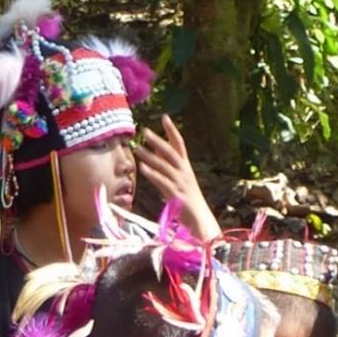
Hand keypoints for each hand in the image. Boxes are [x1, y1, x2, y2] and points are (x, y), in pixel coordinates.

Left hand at [134, 115, 220, 240]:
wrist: (200, 219)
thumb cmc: (188, 201)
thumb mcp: (179, 182)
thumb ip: (167, 170)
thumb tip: (154, 157)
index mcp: (186, 168)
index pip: (180, 144)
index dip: (172, 130)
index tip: (164, 117)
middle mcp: (184, 172)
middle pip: (171, 152)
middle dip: (158, 140)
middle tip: (144, 131)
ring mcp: (180, 183)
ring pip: (164, 165)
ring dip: (150, 155)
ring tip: (137, 148)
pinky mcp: (176, 194)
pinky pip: (162, 181)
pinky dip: (153, 174)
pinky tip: (143, 168)